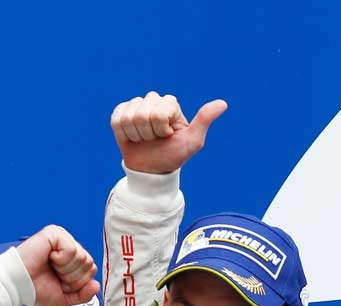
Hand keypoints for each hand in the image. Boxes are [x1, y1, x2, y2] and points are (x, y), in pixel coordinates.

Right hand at [15, 225, 99, 305]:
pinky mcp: (54, 233)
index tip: (59, 282)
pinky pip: (72, 250)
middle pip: (89, 264)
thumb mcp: (65, 298)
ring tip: (50, 266)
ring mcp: (62, 238)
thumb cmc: (36, 289)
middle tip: (54, 274)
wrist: (16, 285)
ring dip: (66, 270)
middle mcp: (69, 245)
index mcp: (72, 258)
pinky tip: (48, 258)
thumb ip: (84, 295)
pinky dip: (61, 260)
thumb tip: (96, 285)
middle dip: (72, 277)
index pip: (91, 270)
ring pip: (83, 257)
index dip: (76, 282)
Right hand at [111, 92, 226, 174]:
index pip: (158, 112)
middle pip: (142, 113)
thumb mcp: (193, 141)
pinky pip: (116, 120)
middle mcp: (153, 100)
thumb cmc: (174, 155)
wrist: (153, 169)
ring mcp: (136, 106)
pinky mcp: (120, 113)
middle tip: (155, 140)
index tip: (167, 136)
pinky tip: (132, 138)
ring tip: (145, 140)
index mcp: (170, 104)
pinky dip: (123, 134)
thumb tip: (223, 103)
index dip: (161, 129)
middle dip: (148, 133)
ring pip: (128, 117)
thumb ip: (204, 120)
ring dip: (136, 135)